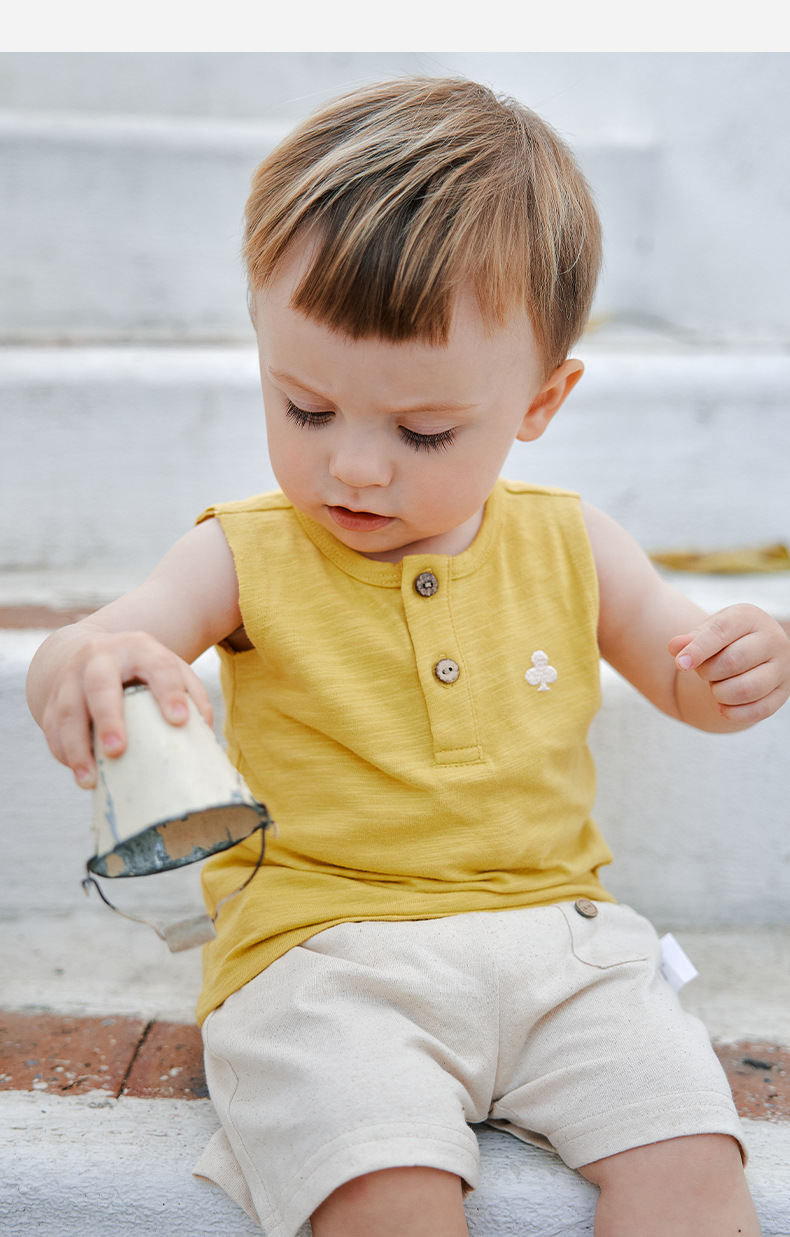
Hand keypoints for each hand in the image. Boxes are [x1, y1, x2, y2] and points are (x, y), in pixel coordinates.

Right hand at [40, 629, 212, 788]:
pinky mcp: (53, 697)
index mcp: (140, 648)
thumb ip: (190, 696)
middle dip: (108, 718)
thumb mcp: (168, 670)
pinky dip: (63, 751)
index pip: (158, 666)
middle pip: (100, 684)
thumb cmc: (143, 671)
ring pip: (68, 710)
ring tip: (89, 780)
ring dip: (77, 747)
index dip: (169, 691)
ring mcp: (71, 675)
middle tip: (118, 750)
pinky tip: (80, 773)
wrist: (92, 651)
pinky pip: (52, 725)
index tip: (180, 719)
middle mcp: (101, 656)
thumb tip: (205, 737)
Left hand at [668, 603, 789, 723]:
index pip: (722, 631)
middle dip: (708, 672)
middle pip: (733, 661)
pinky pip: (759, 710)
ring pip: (747, 689)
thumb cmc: (723, 641)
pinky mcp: (783, 692)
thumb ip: (690, 639)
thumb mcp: (706, 633)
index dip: (698, 649)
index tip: (680, 664)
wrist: (751, 653)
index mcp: (750, 617)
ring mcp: (782, 667)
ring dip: (721, 693)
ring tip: (716, 688)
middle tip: (704, 672)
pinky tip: (722, 708)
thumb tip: (675, 647)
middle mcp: (773, 639)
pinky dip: (734, 713)